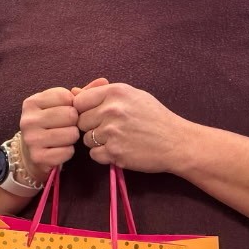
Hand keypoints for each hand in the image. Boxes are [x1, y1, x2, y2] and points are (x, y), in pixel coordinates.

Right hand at [18, 86, 84, 175]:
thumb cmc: (50, 126)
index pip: (66, 96)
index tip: (65, 112)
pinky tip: (60, 150)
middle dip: (74, 122)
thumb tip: (103, 80)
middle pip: (70, 115)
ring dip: (72, 137)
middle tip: (66, 127)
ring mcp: (31, 139)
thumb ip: (81, 94)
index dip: (73, 105)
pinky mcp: (38, 157)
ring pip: (71, 134)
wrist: (31, 154)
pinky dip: (68, 152)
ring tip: (63, 138)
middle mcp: (28, 119)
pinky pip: (67, 151)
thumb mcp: (60, 107)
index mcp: (32, 102)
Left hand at [72, 82, 196, 174]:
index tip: (96, 115)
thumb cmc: (154, 117)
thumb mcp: (132, 96)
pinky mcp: (115, 152)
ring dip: (98, 142)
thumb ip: (101, 92)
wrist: (176, 142)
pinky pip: (95, 155)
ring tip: (119, 139)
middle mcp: (111, 110)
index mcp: (115, 92)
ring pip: (86, 139)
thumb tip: (72, 92)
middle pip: (80, 121)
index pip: (79, 101)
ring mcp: (112, 132)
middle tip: (112, 128)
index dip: (85, 110)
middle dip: (92, 126)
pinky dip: (104, 155)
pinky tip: (120, 149)